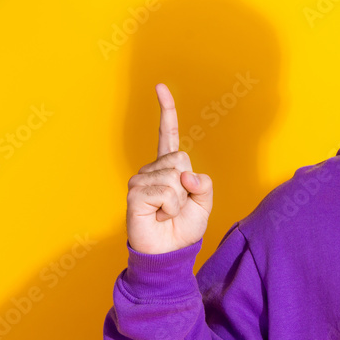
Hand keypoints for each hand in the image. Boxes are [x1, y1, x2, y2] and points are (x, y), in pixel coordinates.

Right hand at [126, 83, 213, 254]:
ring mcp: (140, 180)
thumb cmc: (183, 228)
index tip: (160, 87)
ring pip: (175, 176)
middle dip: (188, 185)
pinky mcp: (134, 193)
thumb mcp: (204, 203)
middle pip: (181, 159)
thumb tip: (185, 174)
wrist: (168, 252)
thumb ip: (203, 184)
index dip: (166, 111)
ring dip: (179, 201)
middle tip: (177, 205)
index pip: (168, 135)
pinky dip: (171, 207)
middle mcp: (152, 170)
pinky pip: (166, 191)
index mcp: (169, 168)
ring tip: (167, 213)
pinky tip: (159, 215)